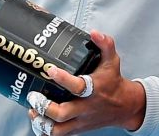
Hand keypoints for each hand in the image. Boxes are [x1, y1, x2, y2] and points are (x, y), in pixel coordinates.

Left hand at [26, 30, 145, 134]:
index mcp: (94, 90)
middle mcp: (86, 108)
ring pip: (58, 130)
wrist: (126, 107)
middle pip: (62, 113)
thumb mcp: (112, 61)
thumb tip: (94, 32)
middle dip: (44, 106)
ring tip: (32, 110)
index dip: (63, 79)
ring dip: (41, 121)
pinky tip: (36, 120)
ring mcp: (80, 121)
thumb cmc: (113, 82)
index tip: (50, 69)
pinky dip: (44, 131)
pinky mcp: (77, 129)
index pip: (78, 87)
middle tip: (33, 95)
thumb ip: (105, 44)